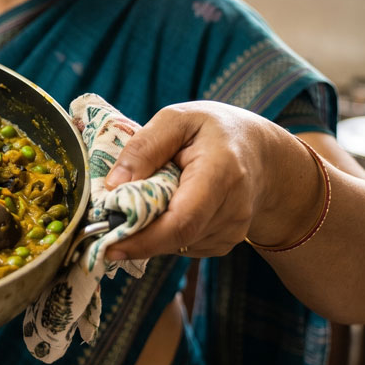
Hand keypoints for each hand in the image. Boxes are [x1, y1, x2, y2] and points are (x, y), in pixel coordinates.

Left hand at [101, 101, 319, 259]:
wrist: (260, 153)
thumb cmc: (213, 131)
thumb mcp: (176, 119)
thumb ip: (144, 147)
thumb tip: (113, 186)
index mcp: (221, 172)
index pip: (183, 220)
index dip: (145, 238)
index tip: (109, 245)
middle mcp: (233, 209)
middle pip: (176, 237)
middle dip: (136, 236)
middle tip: (104, 227)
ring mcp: (232, 231)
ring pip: (176, 244)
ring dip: (150, 231)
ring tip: (142, 200)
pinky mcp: (224, 242)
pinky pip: (183, 244)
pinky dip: (164, 231)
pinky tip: (167, 206)